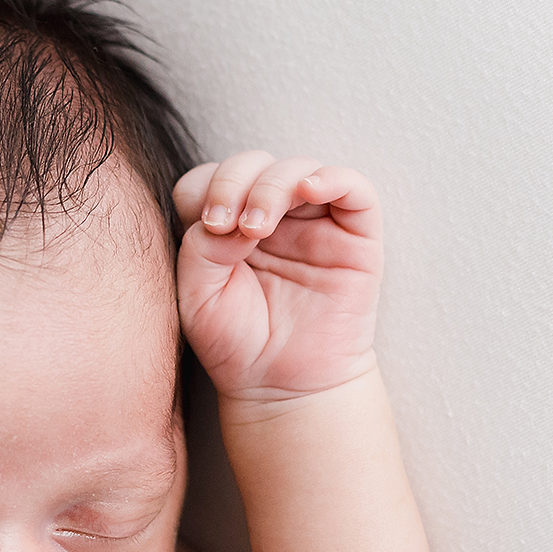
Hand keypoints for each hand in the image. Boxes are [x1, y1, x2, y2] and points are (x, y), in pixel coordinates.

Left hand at [174, 153, 382, 401]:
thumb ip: (200, 249)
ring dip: (273, 186)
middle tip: (227, 225)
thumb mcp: (197, 297)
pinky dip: (332, 177)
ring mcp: (314, 222)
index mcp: (228, 224)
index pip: (211, 178)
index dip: (206, 190)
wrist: (282, 387)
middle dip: (234, 183)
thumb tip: (233, 218)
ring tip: (257, 226)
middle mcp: (272, 216)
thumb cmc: (238, 343)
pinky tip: (309, 190)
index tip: (207, 228)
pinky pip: (354, 188)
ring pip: (298, 168)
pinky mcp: (355, 236)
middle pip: (252, 163)